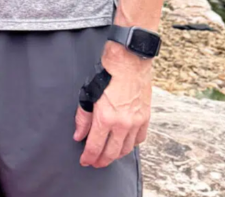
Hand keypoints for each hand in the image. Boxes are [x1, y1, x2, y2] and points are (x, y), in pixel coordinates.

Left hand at [73, 42, 152, 167]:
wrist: (129, 61)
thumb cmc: (107, 74)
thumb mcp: (87, 95)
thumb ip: (83, 118)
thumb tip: (79, 135)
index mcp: (105, 119)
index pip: (95, 147)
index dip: (89, 157)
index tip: (84, 161)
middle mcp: (122, 124)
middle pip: (111, 153)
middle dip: (101, 161)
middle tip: (95, 162)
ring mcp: (136, 122)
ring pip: (126, 149)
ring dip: (116, 155)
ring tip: (108, 155)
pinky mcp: (145, 118)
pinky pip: (139, 139)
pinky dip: (131, 144)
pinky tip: (124, 144)